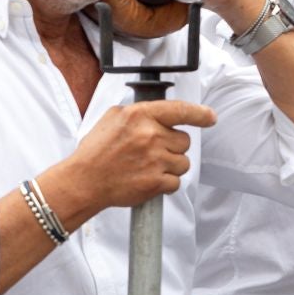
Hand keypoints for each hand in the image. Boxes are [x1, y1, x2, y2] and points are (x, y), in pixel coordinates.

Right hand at [50, 98, 217, 216]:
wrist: (84, 181)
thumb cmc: (95, 151)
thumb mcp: (112, 118)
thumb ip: (138, 112)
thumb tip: (159, 113)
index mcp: (140, 116)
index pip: (180, 110)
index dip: (200, 114)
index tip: (209, 117)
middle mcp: (150, 136)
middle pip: (184, 141)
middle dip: (172, 147)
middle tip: (152, 152)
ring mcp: (155, 160)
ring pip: (183, 163)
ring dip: (170, 166)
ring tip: (148, 167)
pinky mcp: (156, 182)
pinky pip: (176, 182)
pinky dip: (165, 183)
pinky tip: (148, 179)